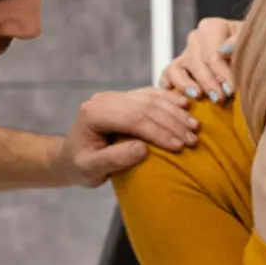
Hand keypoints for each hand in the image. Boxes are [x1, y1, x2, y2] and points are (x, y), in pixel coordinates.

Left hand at [58, 87, 199, 186]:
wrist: (70, 157)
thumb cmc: (80, 167)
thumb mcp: (91, 170)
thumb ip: (113, 159)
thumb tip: (142, 149)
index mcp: (93, 113)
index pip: (133, 119)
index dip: (158, 132)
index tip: (179, 147)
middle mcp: (104, 99)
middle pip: (145, 107)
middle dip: (172, 123)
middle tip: (193, 139)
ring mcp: (115, 96)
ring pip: (151, 98)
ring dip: (175, 112)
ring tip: (195, 127)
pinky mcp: (125, 98)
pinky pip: (150, 94)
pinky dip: (169, 100)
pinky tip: (186, 106)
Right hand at [159, 17, 242, 103]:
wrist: (245, 51)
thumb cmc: (249, 46)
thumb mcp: (249, 39)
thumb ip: (238, 42)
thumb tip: (223, 51)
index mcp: (211, 27)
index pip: (213, 53)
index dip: (222, 74)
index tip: (231, 90)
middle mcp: (195, 38)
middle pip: (197, 62)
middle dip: (208, 83)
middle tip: (219, 99)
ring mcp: (185, 52)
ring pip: (177, 68)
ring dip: (186, 84)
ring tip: (198, 96)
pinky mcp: (178, 67)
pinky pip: (167, 75)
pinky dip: (169, 84)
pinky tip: (176, 96)